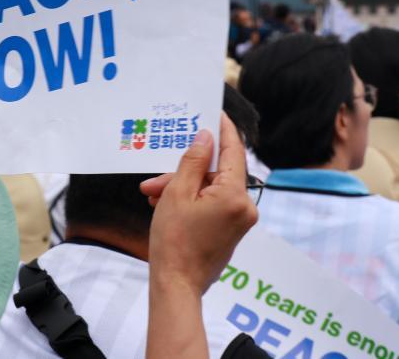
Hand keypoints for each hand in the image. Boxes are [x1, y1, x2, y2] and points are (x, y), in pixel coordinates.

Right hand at [143, 113, 257, 295]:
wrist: (176, 285)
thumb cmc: (174, 242)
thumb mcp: (177, 193)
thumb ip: (192, 161)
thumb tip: (204, 138)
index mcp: (235, 195)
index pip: (233, 152)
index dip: (223, 130)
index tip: (216, 113)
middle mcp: (245, 207)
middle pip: (215, 174)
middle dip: (184, 172)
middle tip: (156, 178)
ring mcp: (240, 220)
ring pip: (210, 189)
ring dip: (183, 188)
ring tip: (153, 196)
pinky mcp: (231, 230)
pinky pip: (213, 204)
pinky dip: (191, 201)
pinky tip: (165, 205)